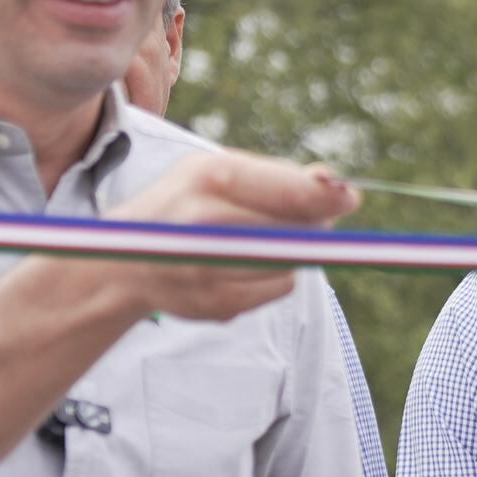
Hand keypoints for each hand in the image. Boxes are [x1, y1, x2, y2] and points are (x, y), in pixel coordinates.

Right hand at [92, 150, 360, 324]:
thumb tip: (332, 180)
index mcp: (209, 178)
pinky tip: (247, 264)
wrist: (124, 261)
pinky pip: (280, 288)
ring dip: (296, 250)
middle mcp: (206, 223)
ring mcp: (210, 268)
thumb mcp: (217, 172)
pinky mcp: (218, 304)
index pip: (286, 192)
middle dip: (316, 224)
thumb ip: (276, 175)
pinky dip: (277, 275)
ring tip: (267, 238)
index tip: (351, 198)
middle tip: (317, 219)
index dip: (326, 198)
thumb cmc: (183, 204)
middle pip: (295, 230)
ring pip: (292, 261)